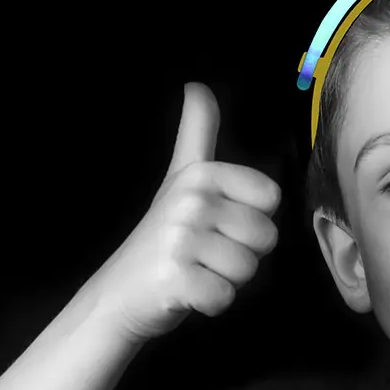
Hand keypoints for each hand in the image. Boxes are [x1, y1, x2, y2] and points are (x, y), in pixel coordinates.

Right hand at [84, 82, 281, 343]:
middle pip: (265, 237)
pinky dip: (211, 304)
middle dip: (242, 254)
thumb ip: (197, 133)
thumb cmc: (162, 238)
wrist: (120, 293)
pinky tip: (188, 294)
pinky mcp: (174, 279)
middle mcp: (189, 201)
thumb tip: (196, 86)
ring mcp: (179, 239)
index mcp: (200, 174)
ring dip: (227, 280)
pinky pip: (225, 297)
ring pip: (248, 269)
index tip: (218, 224)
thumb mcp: (180, 179)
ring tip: (196, 272)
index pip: (269, 199)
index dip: (251, 219)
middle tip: (205, 255)